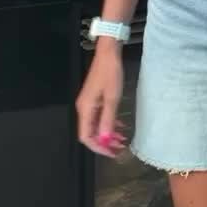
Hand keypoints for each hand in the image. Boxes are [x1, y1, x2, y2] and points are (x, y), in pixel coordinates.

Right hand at [76, 41, 125, 156]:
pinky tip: (120, 126)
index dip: (98, 147)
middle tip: (119, 148)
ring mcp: (89, 103)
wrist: (108, 53)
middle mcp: (84, 108)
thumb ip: (108, 120)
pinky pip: (99, 117)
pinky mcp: (95, 98)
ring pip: (96, 125)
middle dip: (104, 142)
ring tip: (122, 139)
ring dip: (107, 134)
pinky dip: (108, 124)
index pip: (86, 136)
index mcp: (85, 109)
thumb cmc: (110, 73)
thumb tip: (105, 140)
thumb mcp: (112, 98)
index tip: (112, 153)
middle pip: (90, 133)